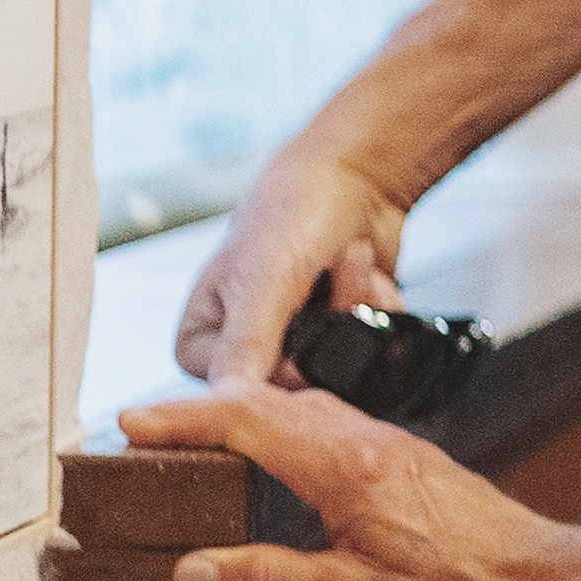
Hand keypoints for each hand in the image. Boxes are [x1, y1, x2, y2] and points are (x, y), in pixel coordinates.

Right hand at [115, 381, 580, 580]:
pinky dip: (285, 435)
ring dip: (246, 420)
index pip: (245, 420)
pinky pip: (331, 431)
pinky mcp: (409, 466)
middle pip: (269, 405)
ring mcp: (392, 449)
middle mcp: (368, 442)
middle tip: (148, 436)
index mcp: (344, 465)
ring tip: (200, 446)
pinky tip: (280, 466)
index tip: (130, 422)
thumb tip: (193, 573)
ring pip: (303, 413)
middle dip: (202, 414)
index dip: (182, 419)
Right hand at [175, 136, 413, 386]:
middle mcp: (244, 349)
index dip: (286, 362)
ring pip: (341, 368)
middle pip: (299, 382)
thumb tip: (229, 405)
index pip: (242, 394)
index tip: (304, 319)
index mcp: (201, 341)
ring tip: (350, 261)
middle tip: (333, 272)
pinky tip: (369, 273)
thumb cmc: (295, 211)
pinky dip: (378, 310)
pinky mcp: (340, 337)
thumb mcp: (264, 280)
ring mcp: (295, 343)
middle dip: (332, 323)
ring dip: (359, 310)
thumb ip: (247, 344)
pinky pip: (373, 354)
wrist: (358, 174)